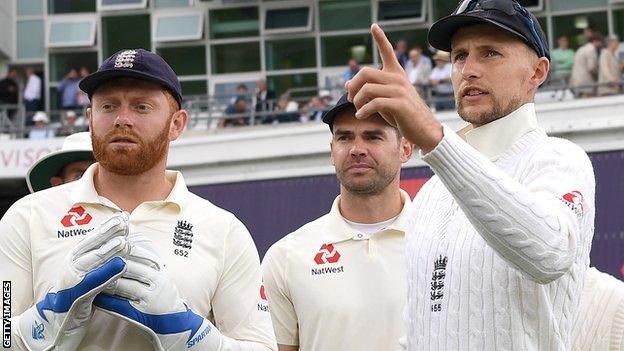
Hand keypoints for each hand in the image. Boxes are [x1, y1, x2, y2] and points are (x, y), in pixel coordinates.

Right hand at [16, 213, 129, 350]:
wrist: (59, 320)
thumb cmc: (79, 295)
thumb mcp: (91, 273)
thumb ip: (102, 259)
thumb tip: (122, 241)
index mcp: (76, 257)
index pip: (93, 238)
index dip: (108, 226)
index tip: (123, 216)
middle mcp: (72, 265)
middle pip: (92, 245)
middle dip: (109, 232)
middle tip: (125, 221)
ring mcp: (72, 279)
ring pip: (92, 261)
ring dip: (109, 250)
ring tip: (125, 242)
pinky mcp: (75, 294)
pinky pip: (92, 281)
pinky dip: (106, 272)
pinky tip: (120, 265)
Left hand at [94, 235, 220, 350]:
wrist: (177, 326)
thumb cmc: (164, 299)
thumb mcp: (161, 278)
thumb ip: (146, 264)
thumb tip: (129, 245)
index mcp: (159, 272)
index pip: (137, 254)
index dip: (119, 250)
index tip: (103, 246)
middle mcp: (157, 283)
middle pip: (128, 268)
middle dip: (108, 264)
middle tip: (91, 261)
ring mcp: (150, 299)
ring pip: (122, 286)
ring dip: (104, 282)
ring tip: (89, 278)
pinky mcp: (142, 314)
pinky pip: (119, 306)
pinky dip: (106, 302)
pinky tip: (95, 299)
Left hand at [345, 23, 443, 152]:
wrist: (423, 129)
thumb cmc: (402, 114)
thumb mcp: (384, 99)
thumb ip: (368, 90)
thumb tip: (346, 84)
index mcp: (396, 74)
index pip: (388, 52)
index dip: (380, 38)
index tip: (374, 26)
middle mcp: (398, 78)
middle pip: (365, 72)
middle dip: (352, 86)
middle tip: (350, 99)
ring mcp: (399, 90)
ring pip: (367, 89)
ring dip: (356, 101)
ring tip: (358, 110)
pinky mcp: (399, 104)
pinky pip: (373, 103)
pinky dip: (363, 111)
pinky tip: (361, 116)